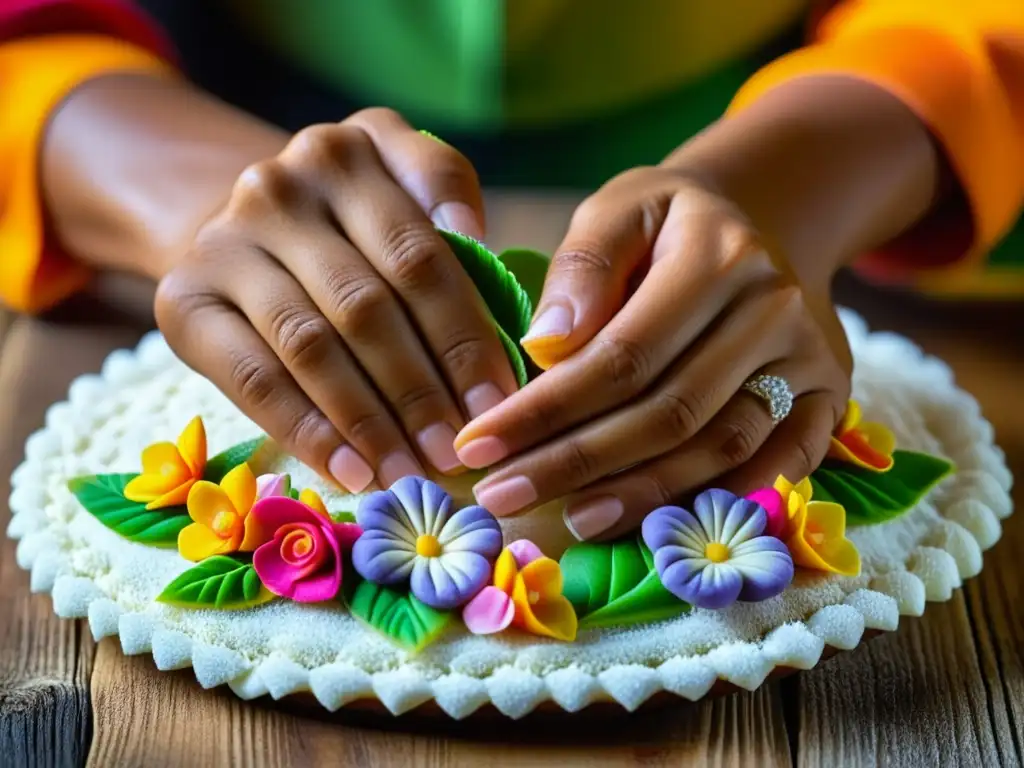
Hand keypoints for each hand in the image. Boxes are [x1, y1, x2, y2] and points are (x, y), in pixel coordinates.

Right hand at [155, 109, 517, 491]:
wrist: (248, 233)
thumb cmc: (356, 231)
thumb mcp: (408, 201)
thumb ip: (454, 231)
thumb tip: (499, 298)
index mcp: (353, 152)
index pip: (421, 254)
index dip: (465, 335)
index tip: (499, 402)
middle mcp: (281, 185)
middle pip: (368, 303)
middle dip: (421, 390)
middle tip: (456, 450)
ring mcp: (224, 238)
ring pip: (311, 345)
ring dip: (369, 422)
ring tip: (410, 473)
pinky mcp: (183, 297)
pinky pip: (254, 378)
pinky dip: (309, 432)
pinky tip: (352, 472)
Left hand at [453, 168, 852, 539]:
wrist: (759, 226)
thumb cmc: (669, 225)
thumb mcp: (619, 209)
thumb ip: (582, 266)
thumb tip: (544, 346)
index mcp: (717, 256)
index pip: (621, 356)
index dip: (545, 411)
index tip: (477, 448)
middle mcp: (774, 310)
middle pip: (668, 412)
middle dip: (576, 463)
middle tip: (503, 496)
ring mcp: (811, 358)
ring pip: (720, 446)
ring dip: (641, 494)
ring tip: (570, 520)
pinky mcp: (832, 395)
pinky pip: (782, 465)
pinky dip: (724, 501)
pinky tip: (663, 526)